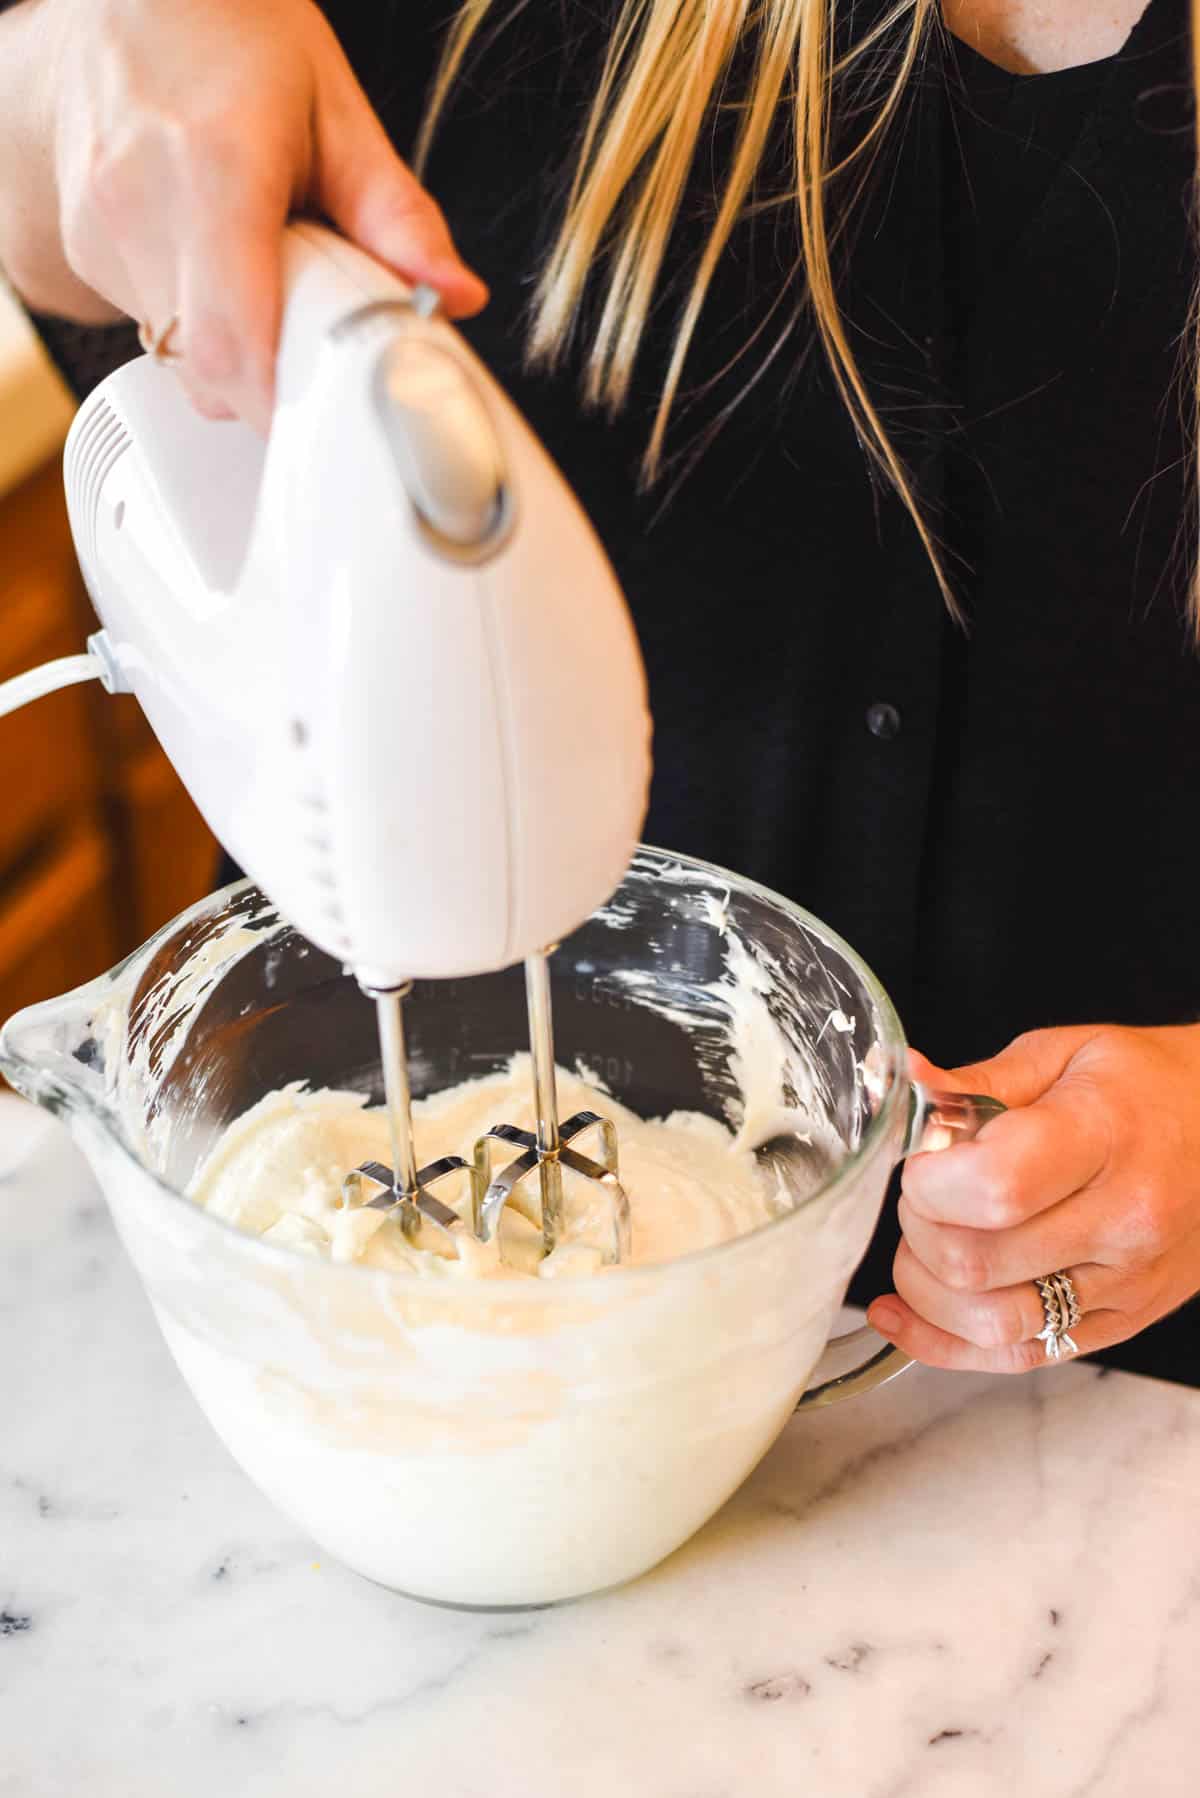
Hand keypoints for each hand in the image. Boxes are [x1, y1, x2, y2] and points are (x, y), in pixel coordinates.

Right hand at [0, 0, 485, 428]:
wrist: (130, 0)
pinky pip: (159, 334)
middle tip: (323, 349)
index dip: (284, 405)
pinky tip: (226, 267)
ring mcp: (101, 233)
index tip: (334, 417)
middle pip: (211, 371)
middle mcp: (139, 204)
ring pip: (184, 362)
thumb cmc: (231, 38)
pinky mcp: (87, 254)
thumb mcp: (335, 110)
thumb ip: (397, 215)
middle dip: (277, 389)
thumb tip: (453, 295)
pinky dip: (208, 327)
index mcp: (213, 167)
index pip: (234, 342)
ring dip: (245, 355)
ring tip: (271, 281)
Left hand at [866, 1026, 1199, 1371]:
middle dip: (918, 1230)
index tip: (921, 1161)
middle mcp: (1124, 1221)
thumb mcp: (1064, 1053)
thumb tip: (904, 1080)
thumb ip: (976, 1080)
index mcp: (1105, 1138)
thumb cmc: (1144, 1084)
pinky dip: (948, 1345)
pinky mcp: (1123, 1321)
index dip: (928, 1181)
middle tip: (922, 1196)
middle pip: (980, 1261)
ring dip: (927, 1292)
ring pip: (994, 1323)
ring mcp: (1127, 1282)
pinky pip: (1023, 1357)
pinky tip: (904, 1316)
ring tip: (923, 1246)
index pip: (995, 1186)